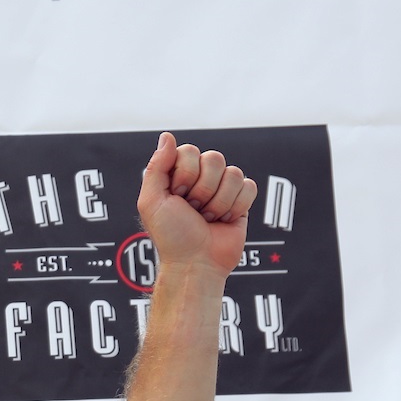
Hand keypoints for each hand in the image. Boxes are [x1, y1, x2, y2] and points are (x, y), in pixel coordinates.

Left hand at [136, 132, 255, 278]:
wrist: (195, 263)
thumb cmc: (171, 236)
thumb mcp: (151, 201)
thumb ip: (156, 166)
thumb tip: (167, 136)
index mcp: (177, 174)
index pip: (190, 151)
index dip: (185, 174)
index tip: (177, 196)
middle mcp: (200, 178)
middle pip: (214, 158)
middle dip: (203, 190)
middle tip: (193, 210)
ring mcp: (221, 188)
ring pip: (233, 172)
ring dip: (219, 201)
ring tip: (207, 218)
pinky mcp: (240, 201)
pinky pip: (248, 186)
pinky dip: (236, 206)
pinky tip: (224, 220)